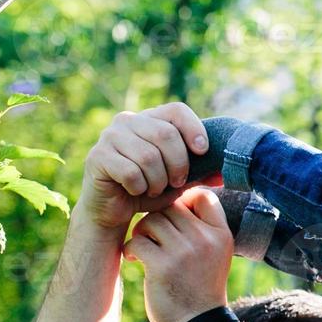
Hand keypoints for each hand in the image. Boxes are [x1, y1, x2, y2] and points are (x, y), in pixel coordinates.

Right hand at [80, 102, 218, 231]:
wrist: (114, 211)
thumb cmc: (149, 191)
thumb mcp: (180, 180)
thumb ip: (201, 172)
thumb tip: (225, 174)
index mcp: (149, 119)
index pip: (177, 110)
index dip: (194, 128)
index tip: (202, 151)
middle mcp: (127, 121)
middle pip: (166, 134)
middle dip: (178, 164)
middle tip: (176, 182)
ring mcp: (109, 137)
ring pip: (149, 156)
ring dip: (158, 180)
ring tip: (155, 189)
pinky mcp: (97, 157)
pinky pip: (130, 172)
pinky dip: (140, 188)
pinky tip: (136, 192)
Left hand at [123, 188, 234, 321]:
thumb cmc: (202, 287)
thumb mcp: (216, 255)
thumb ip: (203, 229)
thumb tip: (179, 198)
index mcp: (222, 235)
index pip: (203, 196)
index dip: (184, 200)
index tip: (175, 218)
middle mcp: (206, 239)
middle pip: (171, 206)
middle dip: (157, 218)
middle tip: (152, 236)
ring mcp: (184, 252)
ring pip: (152, 220)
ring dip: (142, 232)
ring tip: (144, 248)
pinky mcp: (162, 266)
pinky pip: (137, 240)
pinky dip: (131, 248)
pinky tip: (135, 260)